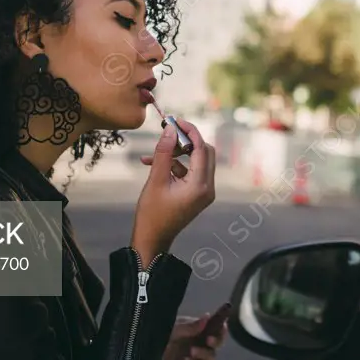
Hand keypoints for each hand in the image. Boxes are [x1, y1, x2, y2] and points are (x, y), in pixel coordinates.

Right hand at [131, 119, 215, 265]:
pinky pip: (191, 171)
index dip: (189, 131)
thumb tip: (170, 130)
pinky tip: (154, 165)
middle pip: (204, 152)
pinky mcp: (198, 194)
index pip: (201, 148)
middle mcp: (208, 188)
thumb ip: (163, 153)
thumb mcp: (155, 180)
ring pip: (197, 161)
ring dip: (177, 154)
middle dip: (185, 141)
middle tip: (167, 133)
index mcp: (201, 185)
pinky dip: (176, 165)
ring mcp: (204, 192)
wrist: (152, 239)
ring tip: (153, 156)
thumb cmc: (152, 214)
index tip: (175, 120)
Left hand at [162, 314, 227, 359]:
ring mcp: (195, 355)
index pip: (216, 328)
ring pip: (211, 357)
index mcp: (197, 330)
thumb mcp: (172, 328)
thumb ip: (189, 326)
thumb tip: (207, 317)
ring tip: (191, 353)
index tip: (222, 327)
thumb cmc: (159, 334)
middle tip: (209, 340)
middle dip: (217, 341)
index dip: (221, 328)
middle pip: (217, 344)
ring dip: (205, 354)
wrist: (147, 349)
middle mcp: (199, 342)